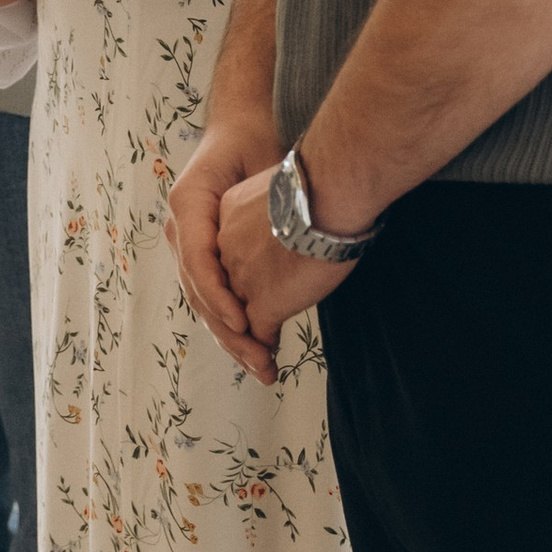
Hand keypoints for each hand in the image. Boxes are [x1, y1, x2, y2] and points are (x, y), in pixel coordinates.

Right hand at [166, 109, 283, 375]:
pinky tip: (256, 345)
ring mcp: (189, 241)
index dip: (221, 299)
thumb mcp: (252, 164)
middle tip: (260, 362)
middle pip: (199, 292)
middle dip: (229, 332)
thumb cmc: (250, 141)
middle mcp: (180, 227)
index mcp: (187, 206)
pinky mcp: (206, 251)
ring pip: (205, 300)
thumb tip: (258, 248)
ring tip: (261, 365)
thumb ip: (250, 205)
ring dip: (232, 336)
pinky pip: (216, 293)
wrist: (240, 126)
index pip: (198, 265)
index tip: (246, 324)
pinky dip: (234, 320)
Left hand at [217, 169, 348, 372]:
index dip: (235, 284)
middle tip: (250, 348)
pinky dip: (263, 352)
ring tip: (262, 368)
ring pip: (235, 322)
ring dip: (248, 348)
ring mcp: (240, 279)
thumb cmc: (321, 183)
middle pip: (223, 294)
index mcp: (225, 217)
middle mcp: (224, 250)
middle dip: (235, 326)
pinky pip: (257, 335)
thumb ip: (277, 210)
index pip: (223, 259)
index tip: (251, 297)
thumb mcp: (282, 191)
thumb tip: (296, 219)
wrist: (328, 192)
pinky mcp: (261, 303)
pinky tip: (272, 363)